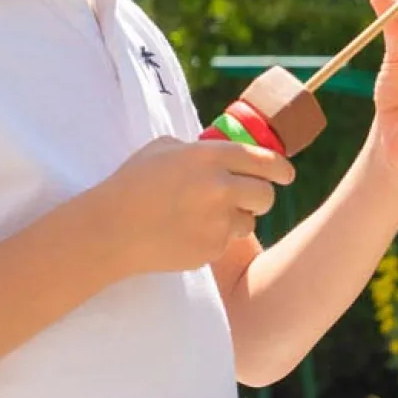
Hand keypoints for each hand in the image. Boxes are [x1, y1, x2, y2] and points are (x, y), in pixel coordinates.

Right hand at [97, 137, 293, 276]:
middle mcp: (220, 187)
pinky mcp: (211, 248)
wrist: (110, 229)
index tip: (287, 174)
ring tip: (204, 216)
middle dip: (259, 197)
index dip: (281, 169)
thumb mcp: (164, 149)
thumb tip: (226, 153)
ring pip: (249, 221)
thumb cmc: (132, 184)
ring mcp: (217, 221)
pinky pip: (226, 242)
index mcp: (209, 156)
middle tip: (247, 198)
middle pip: (266, 195)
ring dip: (235, 219)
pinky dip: (214, 238)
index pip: (265, 160)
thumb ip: (200, 149)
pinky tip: (187, 232)